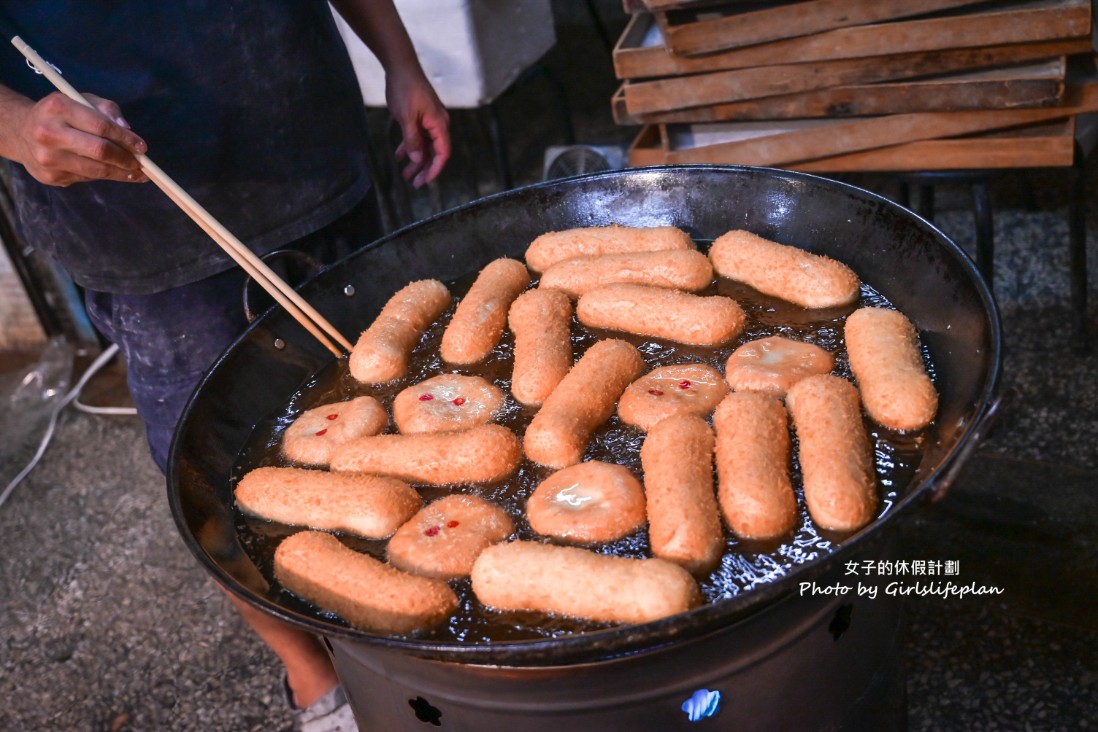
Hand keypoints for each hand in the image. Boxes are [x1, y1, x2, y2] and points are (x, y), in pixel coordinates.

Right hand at [6, 91, 147, 186]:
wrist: (21, 132)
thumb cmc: (59, 114)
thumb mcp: (80, 100)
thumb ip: (106, 109)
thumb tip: (128, 128)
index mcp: (58, 107)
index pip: (101, 126)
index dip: (126, 138)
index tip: (142, 148)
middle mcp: (49, 133)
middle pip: (100, 151)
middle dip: (126, 159)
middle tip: (141, 165)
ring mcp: (47, 157)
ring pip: (95, 170)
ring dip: (120, 173)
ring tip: (134, 173)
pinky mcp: (49, 176)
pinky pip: (86, 178)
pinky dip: (102, 175)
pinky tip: (110, 172)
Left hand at [386, 72, 449, 187]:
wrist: (400, 66)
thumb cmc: (405, 89)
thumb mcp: (406, 117)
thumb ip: (413, 140)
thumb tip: (418, 159)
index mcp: (439, 124)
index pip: (443, 153)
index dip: (435, 169)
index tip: (425, 181)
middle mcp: (438, 124)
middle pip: (434, 153)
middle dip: (424, 169)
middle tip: (414, 184)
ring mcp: (429, 120)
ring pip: (425, 146)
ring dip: (416, 161)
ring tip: (405, 175)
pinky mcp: (420, 117)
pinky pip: (418, 137)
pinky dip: (410, 147)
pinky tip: (400, 156)